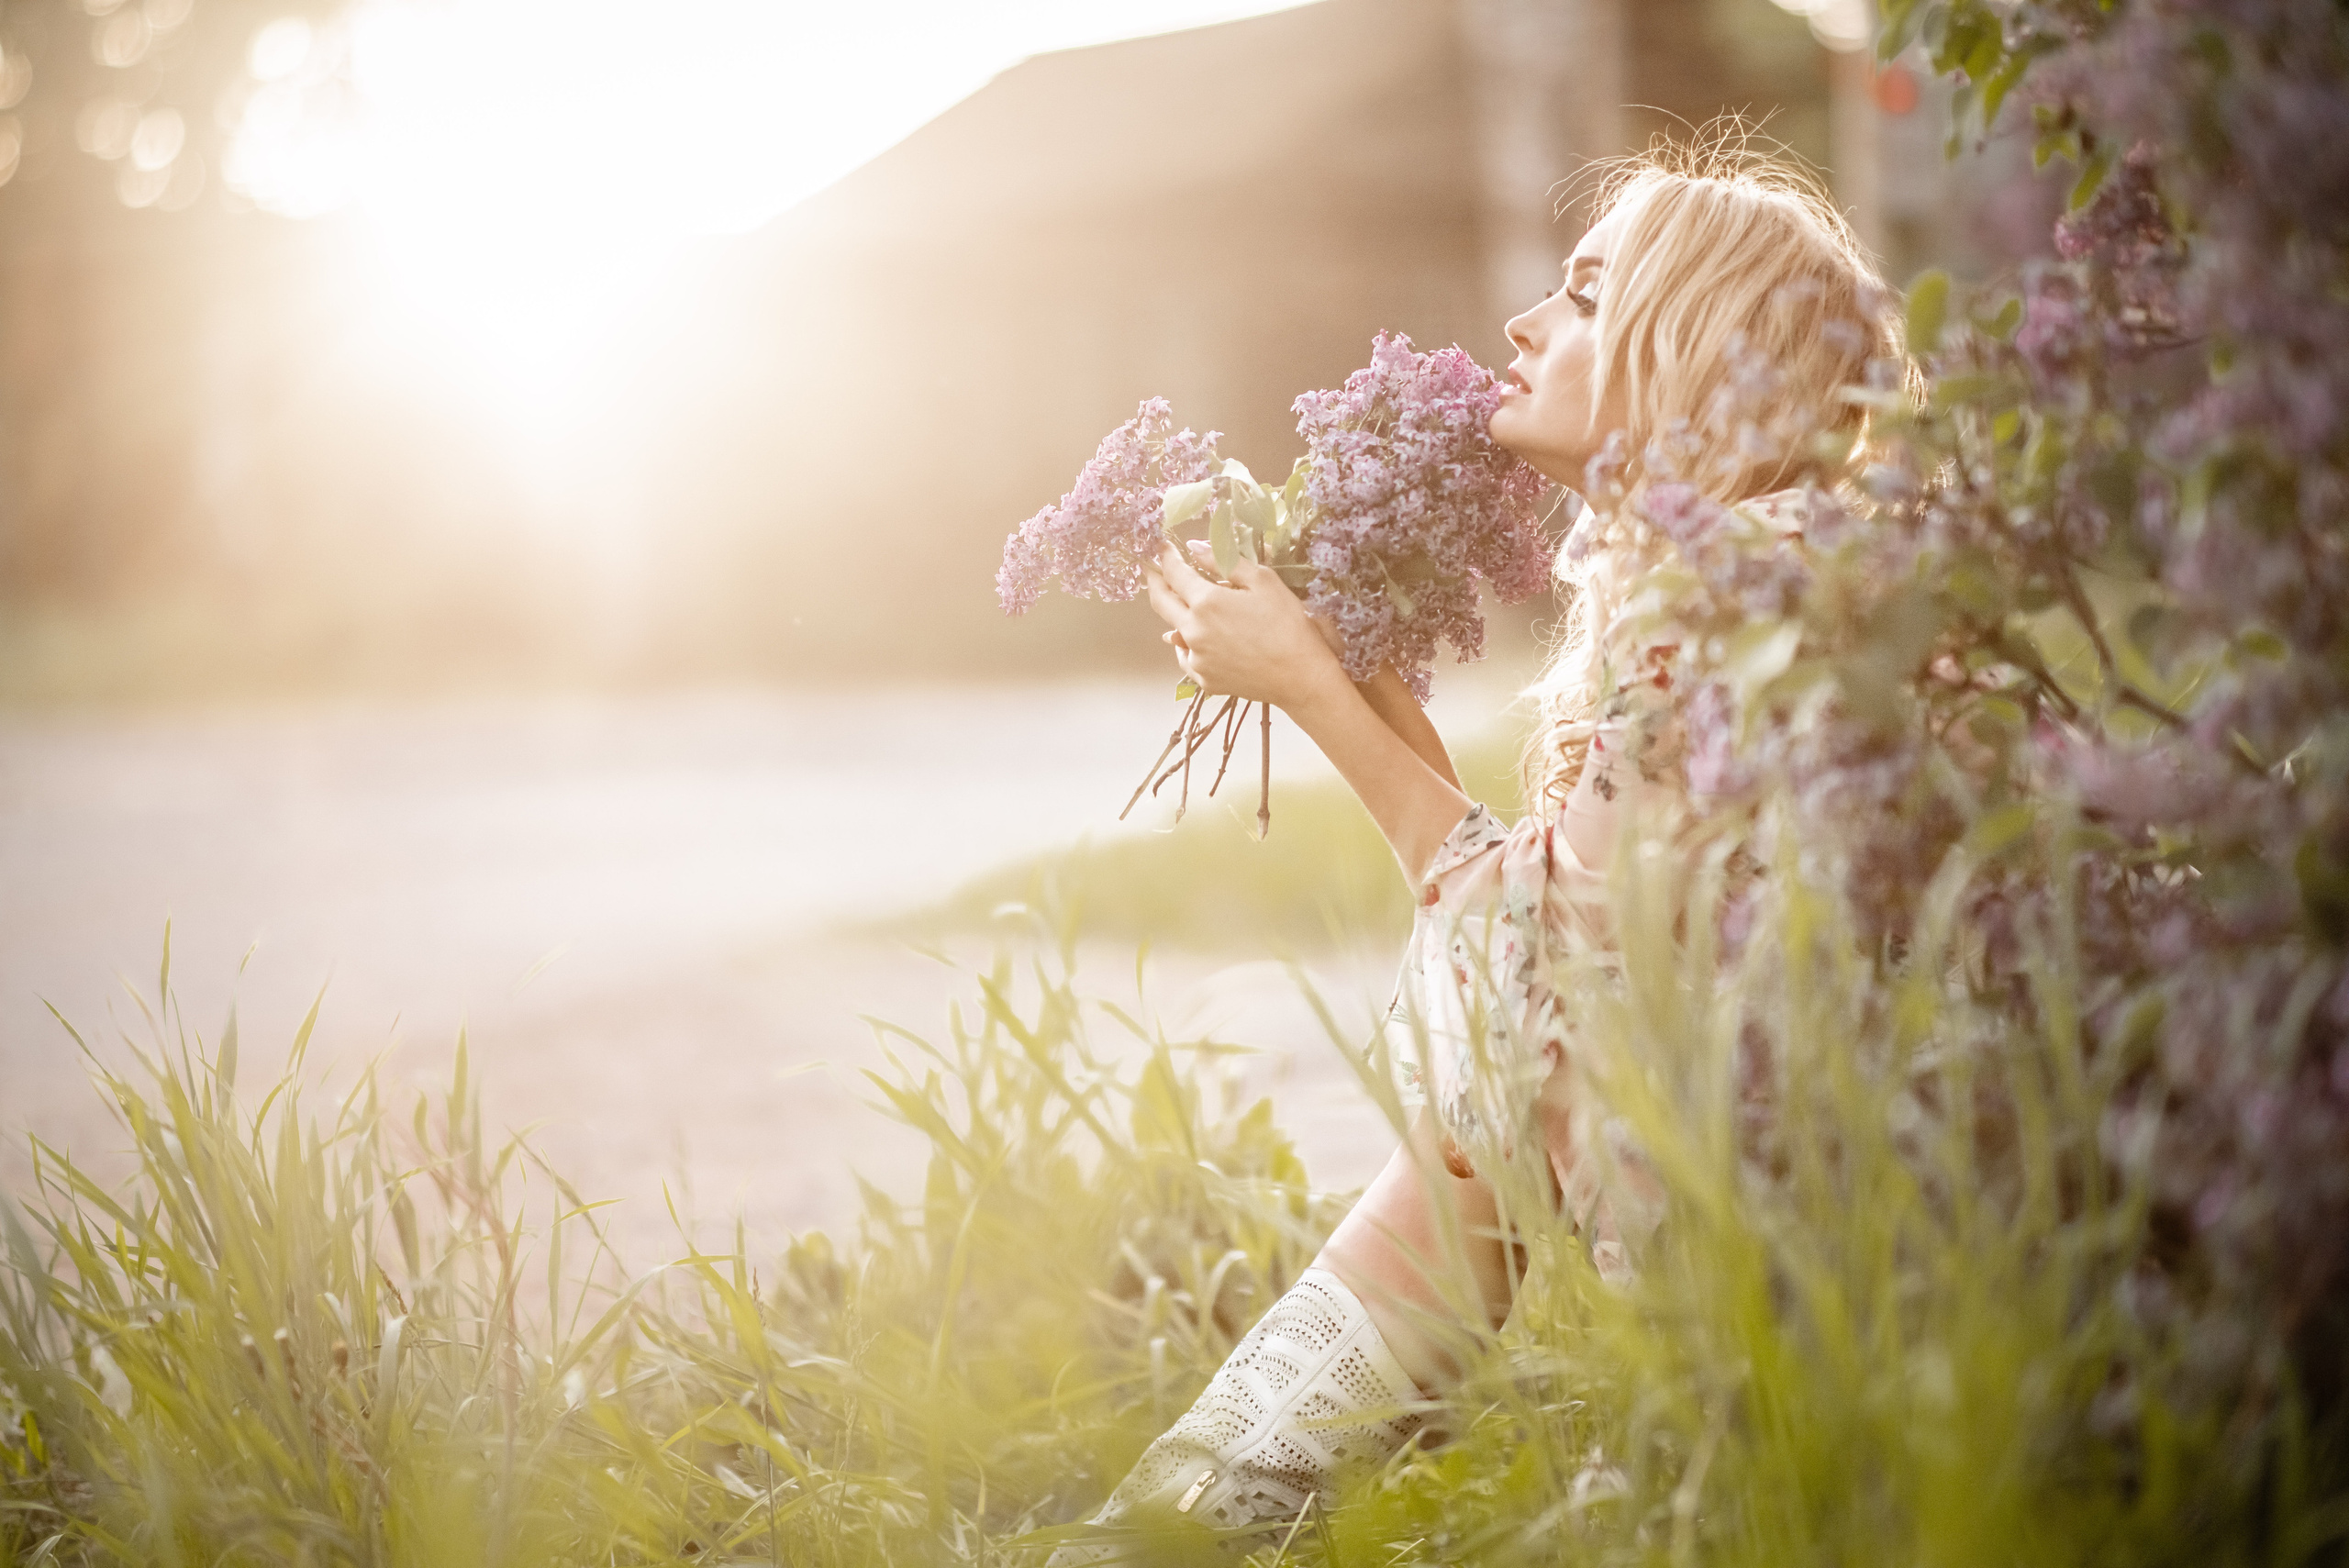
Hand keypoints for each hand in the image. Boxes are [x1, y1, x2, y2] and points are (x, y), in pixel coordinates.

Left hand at [1144, 540, 1344, 708]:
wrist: (1300, 676)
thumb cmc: (1288, 624)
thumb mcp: (1263, 581)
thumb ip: (1224, 561)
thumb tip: (1194, 547)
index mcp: (1206, 602)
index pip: (1174, 573)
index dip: (1166, 557)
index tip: (1162, 548)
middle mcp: (1193, 631)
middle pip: (1161, 602)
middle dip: (1155, 581)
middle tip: (1152, 570)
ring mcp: (1196, 658)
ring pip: (1173, 630)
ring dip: (1174, 614)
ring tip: (1178, 603)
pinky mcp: (1203, 679)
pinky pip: (1185, 657)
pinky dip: (1184, 644)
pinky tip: (1190, 640)